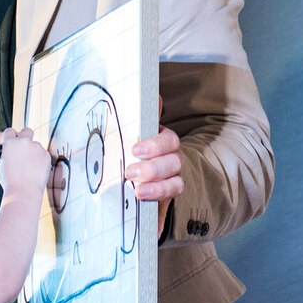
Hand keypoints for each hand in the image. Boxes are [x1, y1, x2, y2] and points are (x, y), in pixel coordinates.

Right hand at [0, 127, 50, 194]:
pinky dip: (41, 159)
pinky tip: (36, 169)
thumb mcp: (1, 164)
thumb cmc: (11, 182)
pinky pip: (43, 154)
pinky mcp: (46, 154)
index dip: (11, 136)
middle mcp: (24, 142)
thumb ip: (7, 154)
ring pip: (36, 145)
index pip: (10, 131)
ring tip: (29, 166)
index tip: (13, 140)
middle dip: (25, 136)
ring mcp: (36, 147)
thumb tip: (10, 152)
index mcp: (10, 143)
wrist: (24, 191)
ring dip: (33, 151)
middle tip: (24, 147)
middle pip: (26, 131)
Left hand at [126, 98, 183, 235]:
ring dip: (157, 187)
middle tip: (130, 171)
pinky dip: (157, 206)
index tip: (136, 150)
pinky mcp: (165, 203)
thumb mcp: (127, 136)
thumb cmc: (129, 155)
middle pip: (173, 162)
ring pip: (175, 184)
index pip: (169, 141)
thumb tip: (154, 96)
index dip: (155, 144)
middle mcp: (171, 161)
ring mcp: (171, 182)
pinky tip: (143, 206)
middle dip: (153, 167)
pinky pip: (168, 205)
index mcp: (162, 143)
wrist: (130, 184)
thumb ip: (140, 118)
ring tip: (137, 191)